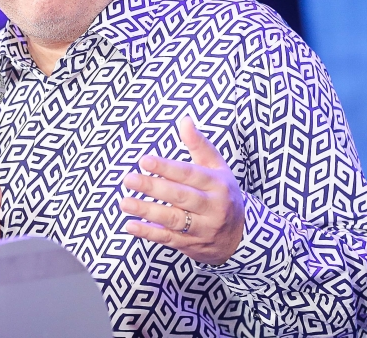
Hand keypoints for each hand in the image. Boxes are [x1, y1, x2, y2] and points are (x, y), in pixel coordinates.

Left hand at [120, 116, 244, 265]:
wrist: (241, 236)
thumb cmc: (223, 194)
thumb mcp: (218, 168)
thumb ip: (199, 145)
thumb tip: (184, 120)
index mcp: (217, 184)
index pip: (190, 174)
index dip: (167, 167)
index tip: (144, 160)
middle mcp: (212, 207)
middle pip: (180, 196)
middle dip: (153, 188)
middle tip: (128, 179)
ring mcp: (202, 228)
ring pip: (173, 220)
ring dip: (147, 211)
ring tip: (124, 202)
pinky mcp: (191, 245)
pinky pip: (168, 239)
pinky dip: (149, 233)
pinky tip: (130, 225)